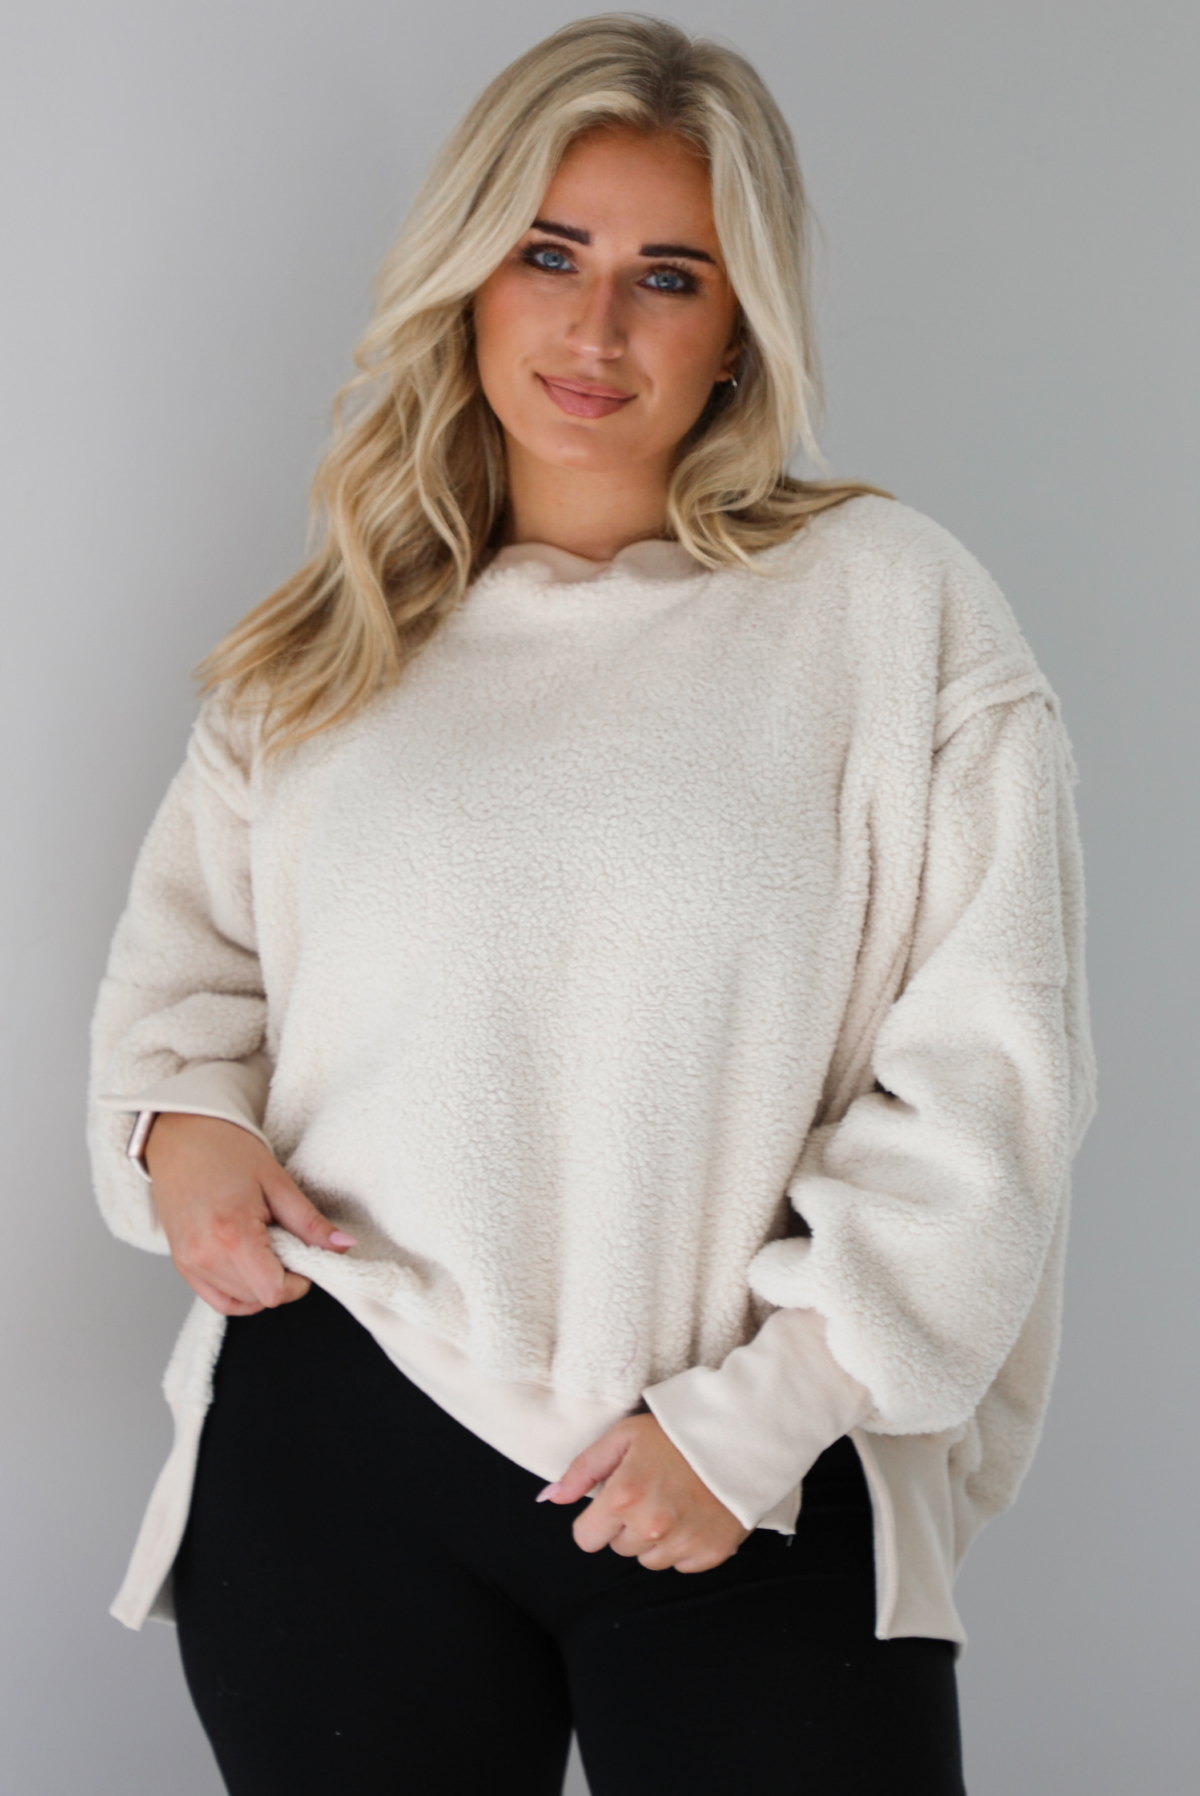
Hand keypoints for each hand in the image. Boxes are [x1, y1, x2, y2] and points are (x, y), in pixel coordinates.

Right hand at [144, 1113, 355, 1316]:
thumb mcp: (277, 1182)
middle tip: (284, 1242)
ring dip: (261, 1284)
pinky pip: (217, 1299)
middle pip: (259, 1298)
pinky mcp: (181, 1265)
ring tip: (263, 1244)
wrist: (182, 1135)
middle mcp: (205, 1255)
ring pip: (240, 1301)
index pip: (274, 1291)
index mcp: (232, 1235)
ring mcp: (189, 1263)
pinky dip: (240, 1293)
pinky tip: (250, 1267)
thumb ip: (310, 1222)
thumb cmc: (226, 1150)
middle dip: (281, 1279)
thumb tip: (345, 1245)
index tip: (305, 1260)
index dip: (299, 1282)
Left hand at [537, 1412, 750, 1571]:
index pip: (586, 1538)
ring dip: (654, 1538)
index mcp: (624, 1498)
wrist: (738, 1433)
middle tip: (650, 1492)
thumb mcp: (623, 1436)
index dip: (596, 1520)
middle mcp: (651, 1527)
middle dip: (627, 1525)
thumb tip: (551, 1497)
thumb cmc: (676, 1431)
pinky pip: (681, 1564)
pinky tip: (693, 1514)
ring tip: (673, 1502)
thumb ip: (583, 1469)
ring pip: (648, 1560)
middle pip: (618, 1548)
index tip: (613, 1502)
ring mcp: (683, 1543)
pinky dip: (684, 1546)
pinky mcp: (711, 1553)